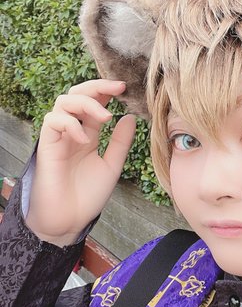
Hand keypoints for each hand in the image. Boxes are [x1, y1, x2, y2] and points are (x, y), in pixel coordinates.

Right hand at [26, 79, 136, 245]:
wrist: (69, 220)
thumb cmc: (88, 196)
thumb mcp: (112, 166)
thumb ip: (120, 142)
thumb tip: (130, 117)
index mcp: (88, 134)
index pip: (94, 103)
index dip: (106, 91)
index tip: (125, 88)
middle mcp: (72, 131)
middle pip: (77, 94)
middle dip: (96, 86)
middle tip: (117, 88)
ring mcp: (58, 137)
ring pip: (63, 102)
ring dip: (86, 103)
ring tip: (105, 117)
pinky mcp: (47, 145)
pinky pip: (53, 121)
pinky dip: (70, 123)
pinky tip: (85, 139)